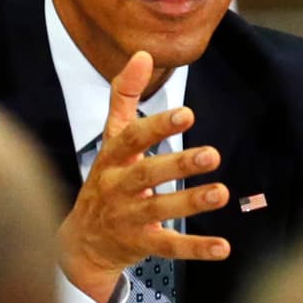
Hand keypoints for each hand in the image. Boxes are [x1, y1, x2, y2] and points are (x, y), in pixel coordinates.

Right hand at [58, 50, 229, 302]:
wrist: (79, 243)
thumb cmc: (105, 181)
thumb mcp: (111, 139)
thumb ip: (124, 97)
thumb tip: (141, 53)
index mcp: (112, 159)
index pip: (132, 138)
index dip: (158, 126)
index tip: (188, 114)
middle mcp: (117, 188)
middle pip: (146, 174)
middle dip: (178, 164)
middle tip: (213, 155)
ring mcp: (127, 219)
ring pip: (159, 210)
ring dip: (190, 202)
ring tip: (221, 192)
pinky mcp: (140, 245)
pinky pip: (169, 247)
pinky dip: (196, 249)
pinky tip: (223, 246)